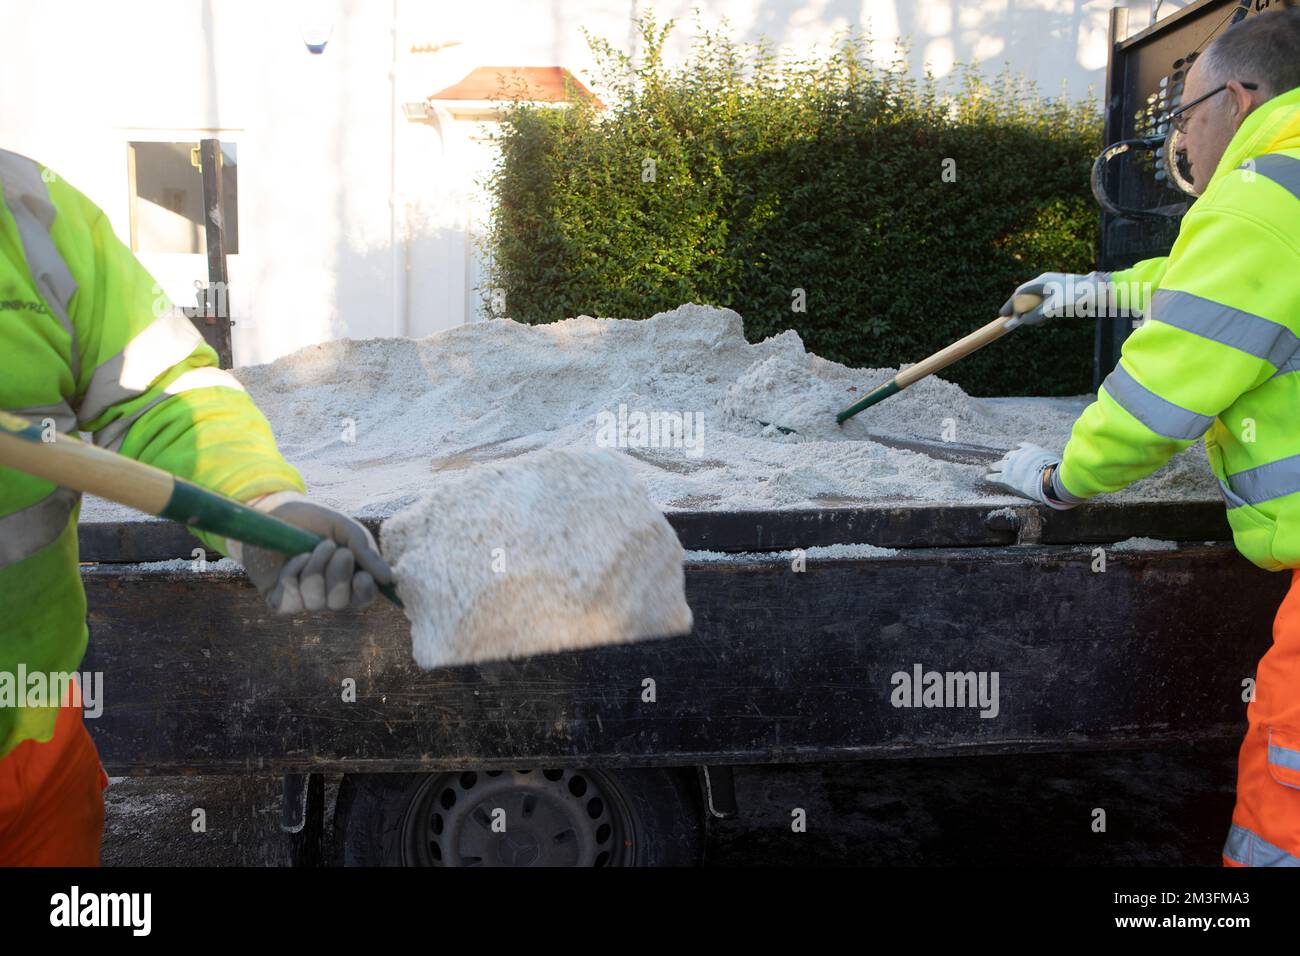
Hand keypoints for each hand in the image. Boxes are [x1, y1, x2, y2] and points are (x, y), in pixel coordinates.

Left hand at [227, 491, 393, 613]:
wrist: (275, 512)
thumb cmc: (315, 520)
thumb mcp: (345, 529)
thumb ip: (366, 551)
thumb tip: (389, 579)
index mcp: (350, 578)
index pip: (363, 599)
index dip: (364, 592)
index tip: (362, 575)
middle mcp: (328, 594)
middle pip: (340, 603)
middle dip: (338, 576)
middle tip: (333, 547)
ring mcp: (303, 599)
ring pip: (315, 602)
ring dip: (314, 569)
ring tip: (310, 548)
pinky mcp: (280, 601)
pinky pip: (290, 600)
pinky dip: (293, 574)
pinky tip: (292, 558)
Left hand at [985, 442, 1076, 509]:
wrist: (1048, 481)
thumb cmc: (1056, 472)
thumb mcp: (1057, 460)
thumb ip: (1056, 459)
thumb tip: (1074, 455)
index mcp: (1030, 450)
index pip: (1021, 447)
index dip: (1018, 451)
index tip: (1016, 453)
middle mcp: (1018, 455)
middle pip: (1009, 455)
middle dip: (1007, 460)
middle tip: (1002, 463)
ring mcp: (1010, 466)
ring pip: (998, 465)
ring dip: (994, 467)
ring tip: (990, 469)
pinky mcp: (1005, 478)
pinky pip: (994, 477)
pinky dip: (989, 477)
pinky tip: (986, 478)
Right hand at [999, 271, 1111, 327]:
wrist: (1101, 290)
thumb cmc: (1078, 295)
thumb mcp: (1054, 308)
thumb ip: (1036, 315)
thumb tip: (1021, 322)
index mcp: (1042, 281)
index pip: (1019, 292)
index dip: (1010, 304)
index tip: (1002, 316)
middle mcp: (1046, 282)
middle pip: (1026, 296)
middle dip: (1020, 310)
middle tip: (1014, 322)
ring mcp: (1054, 286)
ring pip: (1036, 301)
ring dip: (1032, 312)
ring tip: (1036, 322)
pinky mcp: (1062, 292)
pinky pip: (1045, 302)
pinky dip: (1042, 311)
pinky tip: (1046, 318)